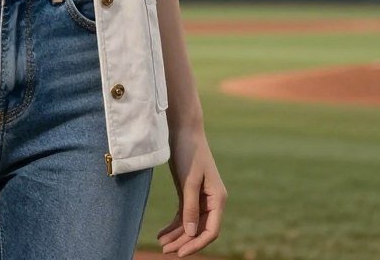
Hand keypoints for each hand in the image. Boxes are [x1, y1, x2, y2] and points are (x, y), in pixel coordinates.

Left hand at [157, 126, 226, 256]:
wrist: (183, 130)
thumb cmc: (189, 153)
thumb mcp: (189, 180)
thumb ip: (190, 206)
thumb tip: (191, 232)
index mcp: (218, 199)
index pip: (211, 230)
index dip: (196, 244)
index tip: (180, 252)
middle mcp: (212, 201)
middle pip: (199, 229)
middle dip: (184, 242)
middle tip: (165, 251)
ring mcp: (201, 198)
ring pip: (190, 224)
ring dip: (177, 235)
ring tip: (161, 244)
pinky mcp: (189, 193)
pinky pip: (183, 214)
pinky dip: (174, 225)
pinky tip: (162, 233)